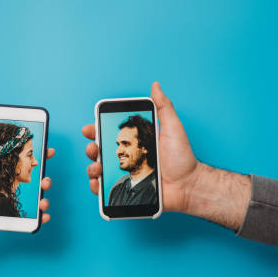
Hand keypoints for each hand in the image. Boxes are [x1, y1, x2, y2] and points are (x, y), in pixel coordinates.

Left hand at [0, 132, 55, 242]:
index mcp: (3, 175)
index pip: (23, 164)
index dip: (36, 157)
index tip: (47, 150)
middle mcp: (11, 187)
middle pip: (35, 181)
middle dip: (46, 178)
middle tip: (45, 178)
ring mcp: (14, 202)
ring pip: (37, 199)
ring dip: (45, 199)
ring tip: (42, 202)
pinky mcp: (14, 216)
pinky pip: (32, 217)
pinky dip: (42, 217)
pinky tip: (44, 216)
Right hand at [82, 82, 249, 228]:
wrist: (187, 185)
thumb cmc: (182, 158)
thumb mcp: (172, 128)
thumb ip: (163, 107)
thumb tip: (155, 86)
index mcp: (135, 141)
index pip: (110, 133)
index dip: (96, 130)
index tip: (89, 128)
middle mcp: (128, 157)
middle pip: (100, 152)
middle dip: (91, 149)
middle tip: (93, 148)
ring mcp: (126, 174)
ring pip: (98, 170)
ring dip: (92, 168)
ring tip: (97, 167)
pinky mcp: (127, 189)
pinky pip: (104, 191)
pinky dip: (96, 187)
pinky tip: (97, 183)